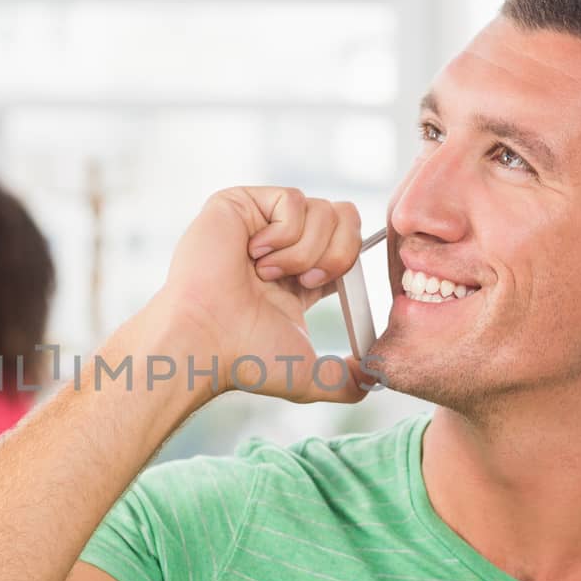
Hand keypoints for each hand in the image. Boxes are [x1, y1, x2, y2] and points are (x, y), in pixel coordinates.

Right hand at [149, 186, 371, 403]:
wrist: (207, 340)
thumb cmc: (245, 357)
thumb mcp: (308, 374)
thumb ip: (345, 380)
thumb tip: (373, 379)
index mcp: (299, 276)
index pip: (347, 246)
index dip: (346, 262)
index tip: (316, 289)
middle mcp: (283, 246)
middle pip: (346, 219)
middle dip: (334, 256)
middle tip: (299, 282)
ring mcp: (262, 222)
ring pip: (324, 210)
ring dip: (301, 252)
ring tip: (264, 273)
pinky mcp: (242, 202)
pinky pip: (293, 200)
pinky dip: (281, 234)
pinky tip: (251, 254)